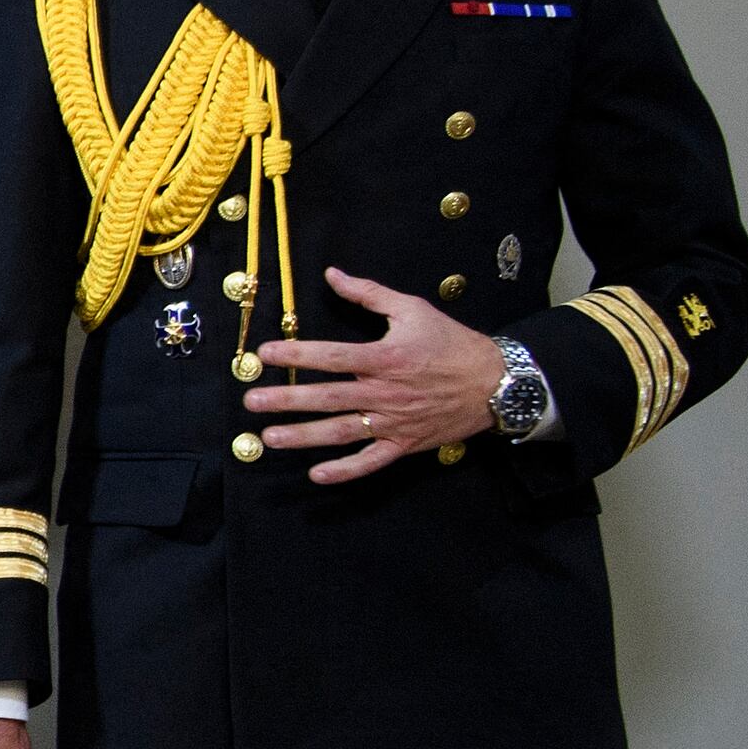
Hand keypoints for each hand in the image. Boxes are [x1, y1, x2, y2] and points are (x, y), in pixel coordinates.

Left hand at [244, 267, 506, 483]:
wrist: (496, 382)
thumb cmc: (452, 343)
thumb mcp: (413, 309)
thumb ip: (369, 293)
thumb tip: (332, 274)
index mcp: (385, 358)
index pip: (331, 356)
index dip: (296, 355)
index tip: (263, 354)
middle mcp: (385, 393)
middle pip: (328, 397)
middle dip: (287, 400)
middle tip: (251, 402)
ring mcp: (394, 422)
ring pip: (342, 432)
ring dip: (303, 436)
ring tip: (268, 438)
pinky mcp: (405, 444)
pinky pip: (372, 461)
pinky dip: (346, 470)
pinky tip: (317, 474)